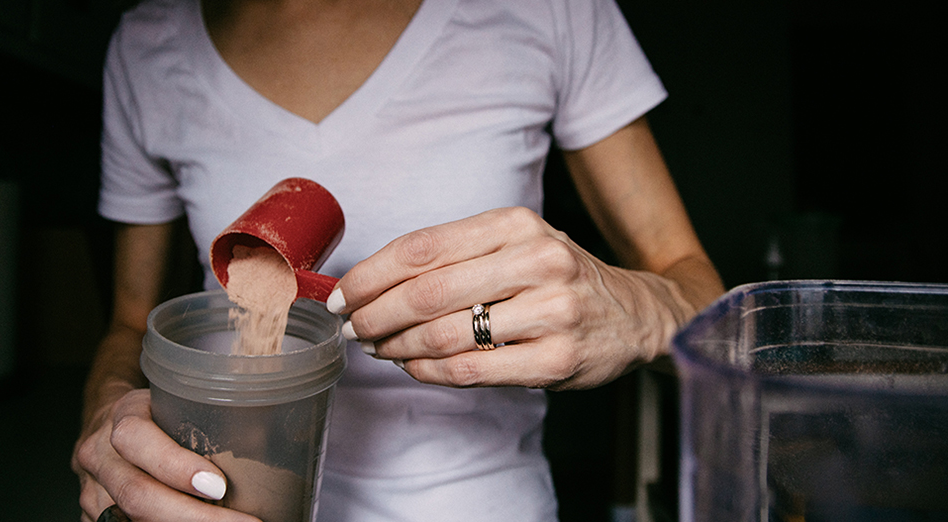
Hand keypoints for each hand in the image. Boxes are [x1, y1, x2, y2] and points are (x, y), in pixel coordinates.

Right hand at [72, 389, 257, 521]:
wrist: (110, 425)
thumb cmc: (155, 411)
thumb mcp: (177, 400)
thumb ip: (210, 416)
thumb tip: (272, 435)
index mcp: (122, 418)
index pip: (138, 441)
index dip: (177, 468)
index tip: (220, 487)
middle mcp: (101, 456)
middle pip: (138, 494)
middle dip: (193, 517)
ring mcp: (94, 492)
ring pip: (133, 520)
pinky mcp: (98, 516)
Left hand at [327, 207, 696, 389]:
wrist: (634, 314)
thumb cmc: (557, 277)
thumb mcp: (514, 244)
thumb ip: (453, 256)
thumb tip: (372, 283)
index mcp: (516, 223)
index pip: (421, 247)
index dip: (370, 274)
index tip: (342, 295)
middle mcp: (537, 259)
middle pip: (426, 291)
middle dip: (374, 315)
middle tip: (352, 329)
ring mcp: (552, 310)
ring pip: (446, 334)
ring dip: (397, 347)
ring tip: (378, 349)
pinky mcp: (557, 359)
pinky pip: (472, 369)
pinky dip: (430, 372)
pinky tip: (414, 367)